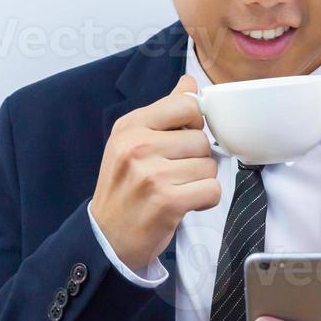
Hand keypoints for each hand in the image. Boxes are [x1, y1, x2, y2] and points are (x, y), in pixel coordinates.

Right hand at [89, 74, 219, 270]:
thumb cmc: (125, 188)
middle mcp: (138, 146)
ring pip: (209, 165)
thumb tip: (189, 83)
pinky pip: (212, 189)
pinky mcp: (167, 201)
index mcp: (130, 125)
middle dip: (196, 158)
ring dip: (200, 181)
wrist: (107, 237)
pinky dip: (205, 200)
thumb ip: (165, 112)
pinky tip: (185, 204)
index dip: (193, 124)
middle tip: (174, 174)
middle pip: (201, 139)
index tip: (180, 142)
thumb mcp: (133, 142)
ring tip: (176, 189)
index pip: (186, 105)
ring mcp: (152, 174)